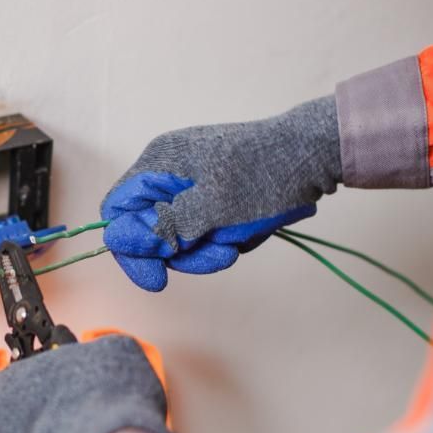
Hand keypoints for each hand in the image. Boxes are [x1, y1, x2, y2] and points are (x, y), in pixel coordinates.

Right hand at [101, 96, 340, 290]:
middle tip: (222, 253)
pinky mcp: (215, 195)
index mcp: (159, 164)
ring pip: (181, 236)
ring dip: (210, 247)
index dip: (131, 248)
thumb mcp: (212, 207)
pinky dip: (225, 237)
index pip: (117, 211)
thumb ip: (164, 226)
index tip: (158, 277)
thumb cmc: (266, 173)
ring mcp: (193, 184)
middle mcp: (169, 172)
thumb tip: (120, 241)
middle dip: (185, 251)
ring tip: (241, 238)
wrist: (315, 155)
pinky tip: (249, 228)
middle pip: (151, 230)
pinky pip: (206, 230)